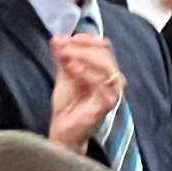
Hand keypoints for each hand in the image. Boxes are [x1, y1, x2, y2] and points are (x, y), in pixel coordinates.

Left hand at [48, 34, 123, 152]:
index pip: (103, 46)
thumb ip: (64, 58)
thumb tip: (57, 39)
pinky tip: (69, 68)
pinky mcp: (107, 104)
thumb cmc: (68, 107)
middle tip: (61, 45)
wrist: (63, 132)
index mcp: (105, 72)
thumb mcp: (64, 76)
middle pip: (105, 52)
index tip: (62, 39)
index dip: (83, 39)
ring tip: (63, 54)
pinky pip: (99, 81)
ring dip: (81, 55)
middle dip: (80, 45)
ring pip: (105, 63)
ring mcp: (113, 92)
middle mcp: (113, 80)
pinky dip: (83, 70)